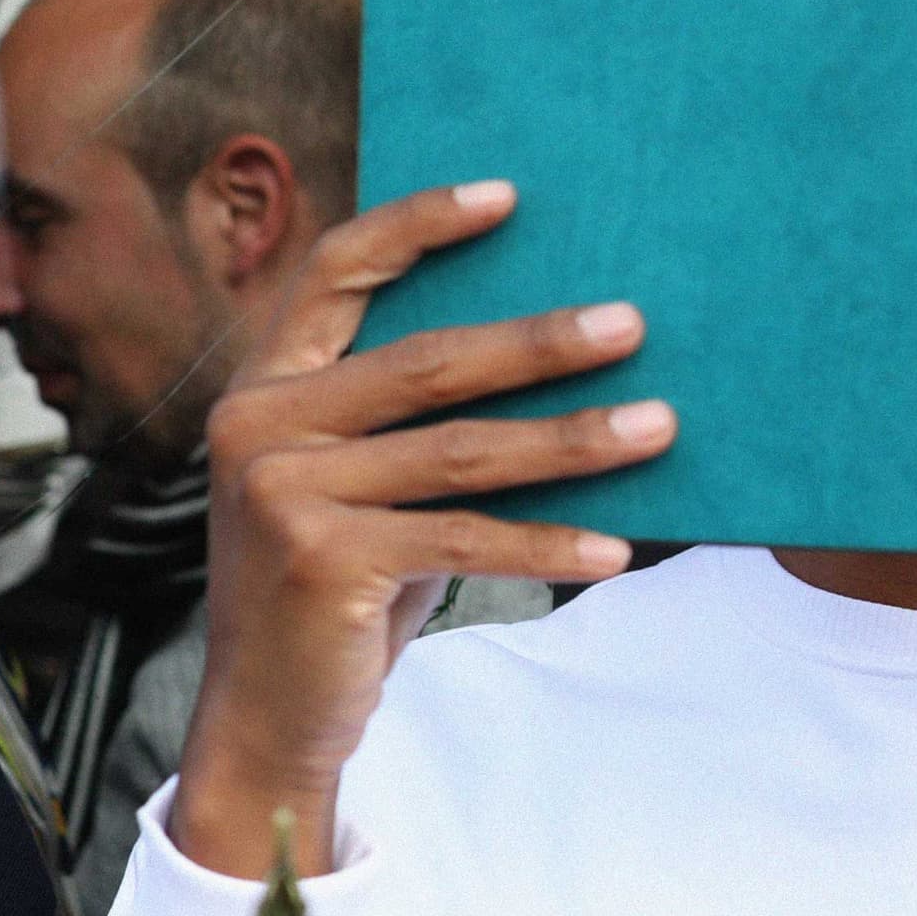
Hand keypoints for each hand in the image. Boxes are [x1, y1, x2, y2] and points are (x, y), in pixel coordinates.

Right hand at [167, 180, 672, 881]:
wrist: (267, 718)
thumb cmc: (336, 592)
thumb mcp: (357, 490)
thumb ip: (407, 426)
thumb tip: (558, 356)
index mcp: (262, 390)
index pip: (333, 272)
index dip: (417, 224)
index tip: (509, 197)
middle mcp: (256, 426)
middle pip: (423, 359)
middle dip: (539, 342)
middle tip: (632, 323)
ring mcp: (281, 492)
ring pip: (458, 450)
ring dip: (572, 440)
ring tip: (660, 427)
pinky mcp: (321, 560)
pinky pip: (463, 538)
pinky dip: (547, 543)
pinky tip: (613, 549)